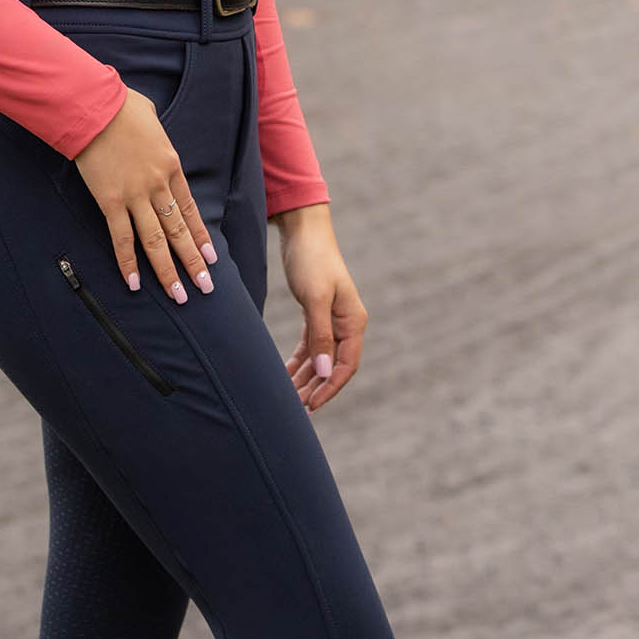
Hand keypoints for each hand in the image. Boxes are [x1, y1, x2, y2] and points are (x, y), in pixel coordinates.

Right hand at [73, 88, 216, 303]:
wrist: (95, 106)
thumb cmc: (122, 106)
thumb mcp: (151, 118)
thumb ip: (156, 135)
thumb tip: (152, 131)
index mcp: (171, 166)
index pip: (190, 210)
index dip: (200, 236)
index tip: (211, 258)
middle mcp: (158, 185)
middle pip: (178, 230)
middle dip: (193, 262)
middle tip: (205, 287)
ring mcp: (135, 195)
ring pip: (155, 241)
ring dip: (167, 271)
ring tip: (179, 296)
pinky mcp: (110, 201)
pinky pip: (121, 238)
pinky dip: (128, 263)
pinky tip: (135, 284)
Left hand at [278, 204, 364, 412]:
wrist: (303, 229)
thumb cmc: (312, 260)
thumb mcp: (315, 299)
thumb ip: (321, 337)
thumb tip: (325, 372)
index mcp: (353, 320)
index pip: (347, 365)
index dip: (330, 388)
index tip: (310, 407)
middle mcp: (346, 322)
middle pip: (333, 366)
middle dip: (314, 388)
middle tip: (292, 409)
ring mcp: (332, 318)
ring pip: (320, 358)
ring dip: (305, 378)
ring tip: (286, 398)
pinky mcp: (316, 312)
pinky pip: (310, 345)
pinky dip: (299, 361)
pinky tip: (285, 374)